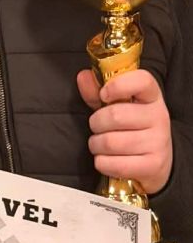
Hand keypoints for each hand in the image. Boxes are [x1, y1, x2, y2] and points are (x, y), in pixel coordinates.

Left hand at [77, 68, 172, 193]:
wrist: (155, 161)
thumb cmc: (130, 128)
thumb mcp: (117, 106)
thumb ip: (97, 92)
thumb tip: (84, 77)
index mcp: (151, 96)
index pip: (142, 80)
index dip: (118, 85)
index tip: (103, 94)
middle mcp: (159, 117)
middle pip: (114, 115)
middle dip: (96, 123)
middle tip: (97, 127)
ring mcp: (158, 143)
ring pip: (110, 142)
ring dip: (96, 145)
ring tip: (101, 145)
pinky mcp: (153, 166)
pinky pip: (113, 164)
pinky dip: (102, 163)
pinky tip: (108, 159)